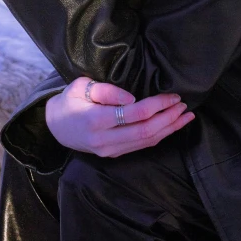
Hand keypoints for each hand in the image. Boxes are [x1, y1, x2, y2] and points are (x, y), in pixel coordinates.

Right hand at [45, 77, 194, 157]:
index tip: (172, 95)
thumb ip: (106, 90)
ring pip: (146, 142)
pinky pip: (141, 146)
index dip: (157, 105)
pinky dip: (160, 136)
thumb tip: (132, 99)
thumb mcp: (80, 86)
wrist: (55, 127)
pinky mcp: (114, 154)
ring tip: (186, 116)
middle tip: (184, 105)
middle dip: (169, 118)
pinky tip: (171, 127)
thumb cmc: (69, 101)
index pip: (135, 114)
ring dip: (169, 129)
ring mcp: (110, 151)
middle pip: (145, 131)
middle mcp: (105, 140)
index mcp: (95, 120)